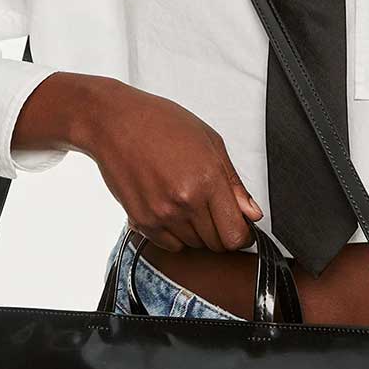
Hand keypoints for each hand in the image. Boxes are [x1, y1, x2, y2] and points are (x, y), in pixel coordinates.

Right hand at [12, 73, 263, 252]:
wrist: (116, 123)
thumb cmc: (162, 124)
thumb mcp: (211, 142)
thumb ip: (234, 183)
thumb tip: (252, 212)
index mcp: (208, 179)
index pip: (236, 234)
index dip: (243, 236)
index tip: (241, 229)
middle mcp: (186, 201)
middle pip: (217, 244)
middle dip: (222, 233)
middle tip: (215, 212)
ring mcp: (162, 214)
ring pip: (194, 246)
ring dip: (198, 233)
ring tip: (190, 204)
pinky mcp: (142, 221)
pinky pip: (170, 245)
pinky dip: (176, 235)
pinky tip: (173, 210)